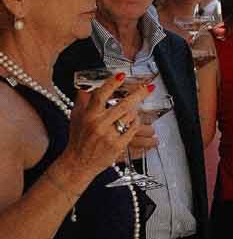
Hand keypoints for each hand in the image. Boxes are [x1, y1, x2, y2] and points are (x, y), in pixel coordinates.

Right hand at [61, 75, 153, 189]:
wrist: (78, 163)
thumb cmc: (78, 139)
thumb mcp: (75, 118)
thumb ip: (81, 101)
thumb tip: (84, 86)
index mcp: (88, 115)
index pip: (100, 95)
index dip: (112, 83)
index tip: (122, 74)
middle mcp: (99, 124)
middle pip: (123, 105)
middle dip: (139, 94)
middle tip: (149, 87)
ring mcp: (109, 136)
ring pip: (130, 117)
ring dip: (136, 113)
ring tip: (137, 111)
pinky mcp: (118, 146)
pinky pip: (133, 130)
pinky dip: (136, 124)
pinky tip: (135, 123)